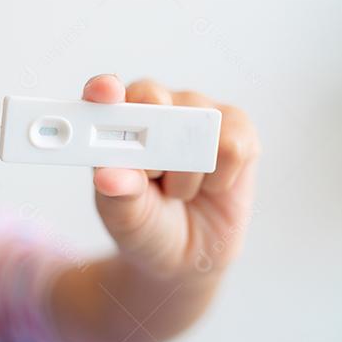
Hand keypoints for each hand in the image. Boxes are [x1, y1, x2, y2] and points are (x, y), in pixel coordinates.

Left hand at [83, 74, 259, 278]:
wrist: (186, 252)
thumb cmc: (145, 223)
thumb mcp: (123, 216)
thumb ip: (116, 193)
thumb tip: (106, 175)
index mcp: (116, 121)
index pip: (106, 92)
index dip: (104, 89)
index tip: (105, 94)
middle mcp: (157, 107)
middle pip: (153, 96)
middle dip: (151, 137)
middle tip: (152, 175)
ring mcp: (198, 113)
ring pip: (194, 128)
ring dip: (185, 174)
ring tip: (177, 191)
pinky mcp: (237, 129)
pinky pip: (231, 146)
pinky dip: (218, 179)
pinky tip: (209, 188)